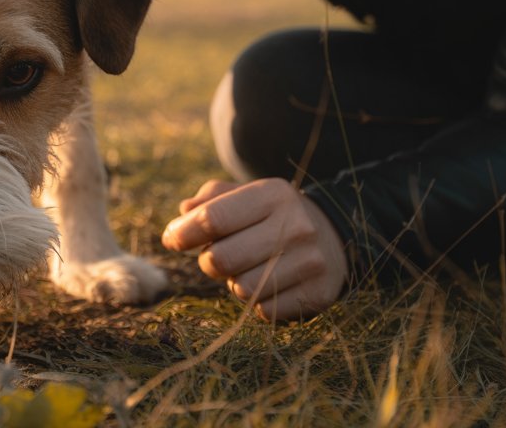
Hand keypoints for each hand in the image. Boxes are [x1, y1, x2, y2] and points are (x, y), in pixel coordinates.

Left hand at [162, 178, 347, 320]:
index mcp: (273, 194)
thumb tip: (182, 218)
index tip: (172, 239)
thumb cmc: (272, 215)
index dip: (183, 232)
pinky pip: (264, 311)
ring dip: (233, 283)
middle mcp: (296, 226)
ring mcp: (311, 261)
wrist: (333, 237)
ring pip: (242, 288)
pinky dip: (257, 302)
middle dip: (208, 261)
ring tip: (246, 268)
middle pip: (222, 258)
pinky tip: (268, 284)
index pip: (214, 218)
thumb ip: (210, 200)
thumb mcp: (245, 195)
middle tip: (214, 256)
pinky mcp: (318, 294)